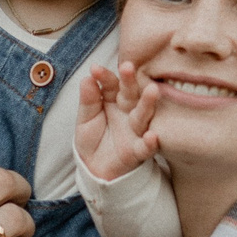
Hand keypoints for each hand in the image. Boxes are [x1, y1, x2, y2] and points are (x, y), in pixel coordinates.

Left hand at [76, 62, 160, 182]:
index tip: (95, 70)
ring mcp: (136, 130)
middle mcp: (128, 111)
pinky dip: (150, 143)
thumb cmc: (92, 139)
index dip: (104, 77)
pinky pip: (146, 147)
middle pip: (130, 94)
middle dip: (129, 81)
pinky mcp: (139, 151)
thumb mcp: (85, 119)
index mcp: (114, 100)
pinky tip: (152, 136)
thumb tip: (86, 78)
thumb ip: (88, 101)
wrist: (95, 168)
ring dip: (147, 103)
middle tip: (127, 67)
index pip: (111, 85)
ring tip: (151, 91)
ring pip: (143, 115)